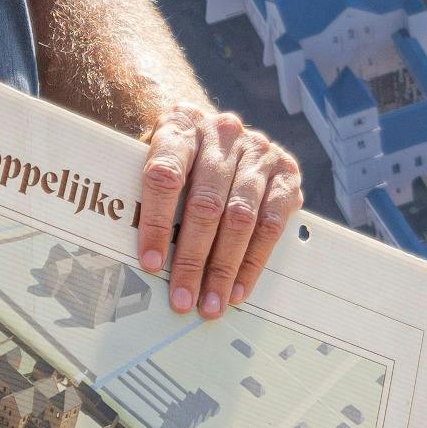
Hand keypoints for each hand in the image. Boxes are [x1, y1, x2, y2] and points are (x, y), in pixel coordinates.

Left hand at [134, 106, 304, 319]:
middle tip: (182, 298)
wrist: (216, 130)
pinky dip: (254, 261)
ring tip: (212, 303)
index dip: (157, 223)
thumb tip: (140, 258)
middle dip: (192, 258)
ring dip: (224, 268)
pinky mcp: (285, 170)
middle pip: (205, 203)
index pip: (165, 175)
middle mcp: (223, 131)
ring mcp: (258, 150)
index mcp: (182, 124)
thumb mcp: (155, 159)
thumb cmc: (179, 158)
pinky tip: (239, 287)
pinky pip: (272, 223)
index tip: (151, 263)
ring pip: (240, 217)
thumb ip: (145, 195)